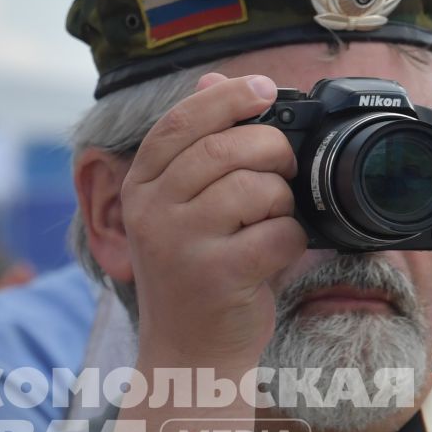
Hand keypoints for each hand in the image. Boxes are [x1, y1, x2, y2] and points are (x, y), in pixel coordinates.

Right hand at [120, 73, 305, 371]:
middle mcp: (151, 212)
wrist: (189, 353)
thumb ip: (196, 147)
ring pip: (255, 188)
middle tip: (283, 166)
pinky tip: (276, 252)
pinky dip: (291, 239)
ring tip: (274, 218)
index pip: (180, 123)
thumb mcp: (182, 207)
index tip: (263, 88)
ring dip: (281, 199)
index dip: (226, 98)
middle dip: (270, 149)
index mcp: (139, 187)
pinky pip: (276, 234)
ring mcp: (179, 245)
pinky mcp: (215, 276)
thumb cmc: (195, 274)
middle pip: (224, 149)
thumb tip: (213, 78)